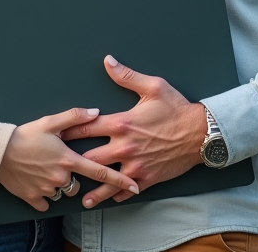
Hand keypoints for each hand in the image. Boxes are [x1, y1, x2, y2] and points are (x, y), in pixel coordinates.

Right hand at [0, 107, 140, 211]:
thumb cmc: (24, 135)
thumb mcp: (50, 122)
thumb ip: (75, 117)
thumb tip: (96, 112)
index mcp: (68, 158)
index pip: (100, 172)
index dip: (119, 180)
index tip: (135, 187)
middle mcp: (61, 177)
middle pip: (79, 184)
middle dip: (74, 177)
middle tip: (58, 164)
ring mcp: (48, 189)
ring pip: (62, 192)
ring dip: (58, 184)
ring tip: (44, 169)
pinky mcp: (33, 197)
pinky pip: (45, 202)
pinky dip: (43, 195)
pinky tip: (37, 181)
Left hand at [60, 55, 206, 208]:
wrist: (202, 133)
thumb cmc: (177, 108)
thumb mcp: (153, 86)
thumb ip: (126, 76)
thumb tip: (108, 61)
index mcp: (122, 123)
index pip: (86, 128)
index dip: (68, 131)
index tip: (55, 135)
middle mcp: (124, 147)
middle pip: (89, 158)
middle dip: (74, 161)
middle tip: (60, 166)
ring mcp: (135, 165)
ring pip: (106, 180)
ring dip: (92, 189)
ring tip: (80, 197)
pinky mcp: (147, 178)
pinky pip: (128, 190)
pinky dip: (118, 194)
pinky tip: (110, 197)